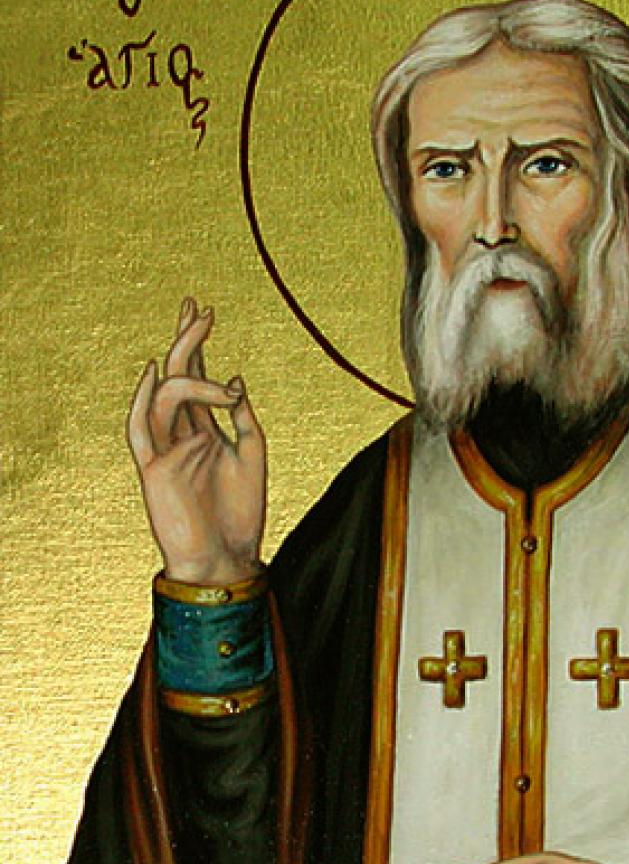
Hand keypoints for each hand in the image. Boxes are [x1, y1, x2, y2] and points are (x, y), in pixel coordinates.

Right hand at [127, 297, 265, 584]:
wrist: (228, 556)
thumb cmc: (241, 511)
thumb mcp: (253, 455)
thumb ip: (244, 419)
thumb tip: (235, 380)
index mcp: (205, 428)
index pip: (199, 376)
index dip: (199, 343)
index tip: (206, 311)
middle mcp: (182, 433)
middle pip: (178, 376)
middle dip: (188, 340)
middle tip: (200, 308)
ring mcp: (165, 449)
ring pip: (164, 397)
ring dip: (187, 370)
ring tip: (207, 348)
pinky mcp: (153, 470)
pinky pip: (141, 430)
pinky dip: (145, 401)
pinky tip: (154, 374)